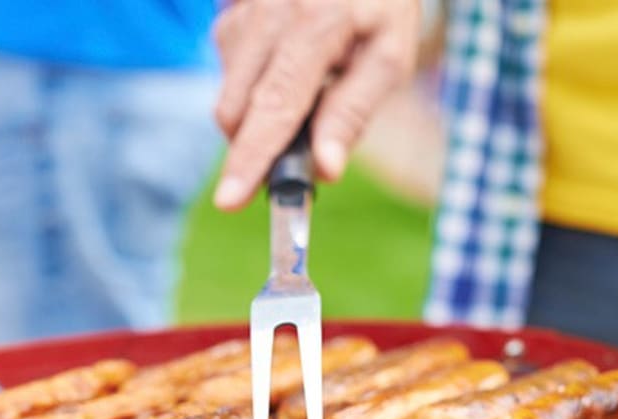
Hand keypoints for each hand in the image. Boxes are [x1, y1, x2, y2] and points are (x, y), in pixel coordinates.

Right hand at [212, 0, 420, 210]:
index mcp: (317, 24)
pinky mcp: (231, 14)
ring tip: (303, 92)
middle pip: (237, 109)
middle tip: (289, 159)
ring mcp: (245, 12)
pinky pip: (230, 73)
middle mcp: (271, 13)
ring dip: (257, 116)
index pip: (276, 105)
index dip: (251, 157)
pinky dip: (252, 88)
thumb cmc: (379, 9)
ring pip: (229, 96)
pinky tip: (284, 69)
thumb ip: (353, 112)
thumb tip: (325, 169)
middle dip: (253, 148)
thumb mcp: (388, 57)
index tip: (229, 200)